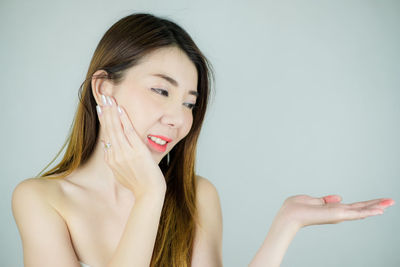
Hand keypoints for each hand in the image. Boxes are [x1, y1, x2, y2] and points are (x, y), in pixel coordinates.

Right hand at [96, 95, 165, 197]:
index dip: (104, 120)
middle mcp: (115, 155)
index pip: (106, 135)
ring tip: (108, 98)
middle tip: (102, 96)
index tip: (102, 108)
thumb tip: (108, 147)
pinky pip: (128, 132)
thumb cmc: (139, 184)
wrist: (149, 193)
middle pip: (108, 129)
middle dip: (105, 111)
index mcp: (110, 160)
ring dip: (111, 111)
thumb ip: (114, 159)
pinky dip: (123, 120)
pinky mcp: (136, 151)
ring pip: (115, 128)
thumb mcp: (121, 173)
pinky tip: (120, 109)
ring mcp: (125, 153)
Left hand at [277, 194, 394, 228]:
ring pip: (362, 211)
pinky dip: (368, 211)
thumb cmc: (295, 208)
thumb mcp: (312, 200)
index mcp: (332, 208)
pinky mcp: (337, 215)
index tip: (378, 201)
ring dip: (376, 207)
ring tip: (390, 203)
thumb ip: (325, 199)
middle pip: (360, 208)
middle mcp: (337, 213)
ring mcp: (338, 215)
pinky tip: (380, 210)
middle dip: (376, 205)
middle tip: (391, 201)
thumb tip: (339, 197)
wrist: (289, 215)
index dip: (365, 204)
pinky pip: (356, 213)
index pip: (352, 206)